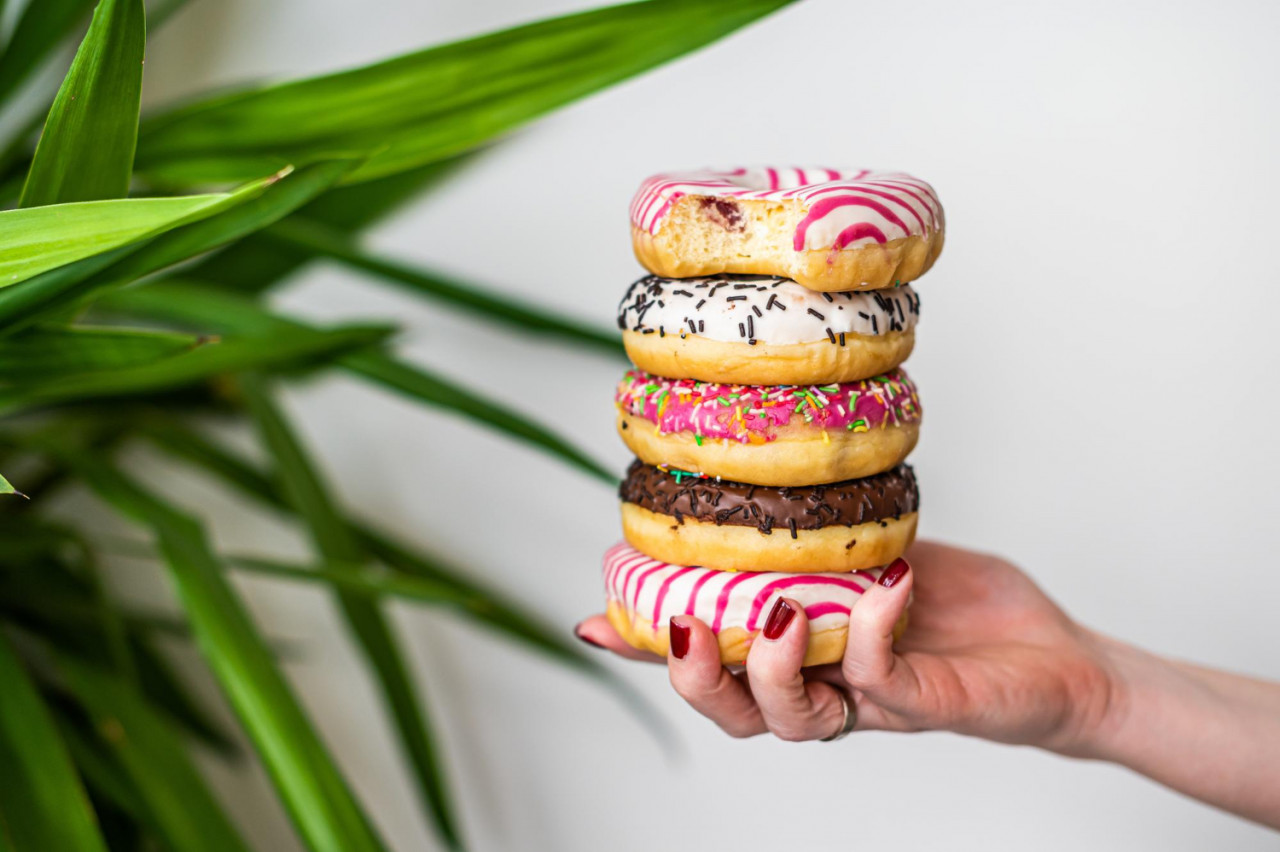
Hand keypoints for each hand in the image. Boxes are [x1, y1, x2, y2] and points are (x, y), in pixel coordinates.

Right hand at [576, 540, 1116, 752]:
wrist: (1055, 657)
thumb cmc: (962, 610)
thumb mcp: (875, 560)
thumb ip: (821, 541)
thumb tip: (759, 488)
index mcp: (802, 657)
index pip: (714, 665)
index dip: (648, 651)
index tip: (595, 618)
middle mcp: (828, 692)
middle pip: (736, 714)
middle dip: (693, 676)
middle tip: (680, 628)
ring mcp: (875, 703)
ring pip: (792, 719)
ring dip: (766, 669)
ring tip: (771, 615)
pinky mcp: (928, 703)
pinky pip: (880, 680)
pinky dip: (868, 633)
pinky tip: (881, 588)